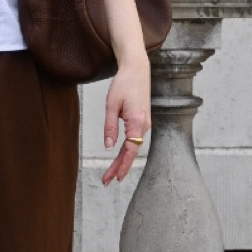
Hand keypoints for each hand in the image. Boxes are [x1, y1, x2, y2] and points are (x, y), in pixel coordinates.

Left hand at [101, 52, 150, 184]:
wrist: (137, 69)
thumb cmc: (124, 84)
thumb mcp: (111, 104)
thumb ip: (110, 127)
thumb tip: (109, 147)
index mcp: (137, 122)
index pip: (130, 150)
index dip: (122, 165)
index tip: (114, 178)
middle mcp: (144, 125)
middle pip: (131, 152)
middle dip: (119, 168)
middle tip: (106, 181)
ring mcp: (145, 124)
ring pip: (133, 147)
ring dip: (122, 161)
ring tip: (110, 174)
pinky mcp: (142, 121)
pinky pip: (134, 140)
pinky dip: (126, 151)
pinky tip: (119, 158)